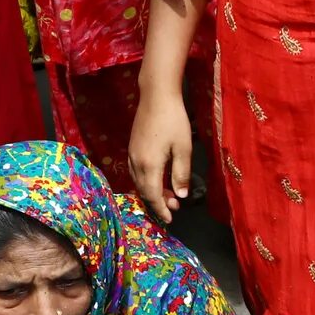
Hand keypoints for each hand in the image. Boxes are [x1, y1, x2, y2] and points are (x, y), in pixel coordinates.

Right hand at [128, 87, 191, 222]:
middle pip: (144, 191)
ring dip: (152, 192)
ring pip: (138, 182)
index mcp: (149, 165)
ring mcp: (131, 155)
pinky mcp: (132, 148)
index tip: (170, 219)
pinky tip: (156, 179)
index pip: (153, 195)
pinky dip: (145, 182)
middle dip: (158, 202)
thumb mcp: (183, 148)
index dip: (161, 209)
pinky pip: (135, 173)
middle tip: (174, 207)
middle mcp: (136, 163)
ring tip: (168, 195)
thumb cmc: (173, 120)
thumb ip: (181, 173)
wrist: (156, 96)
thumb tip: (181, 196)